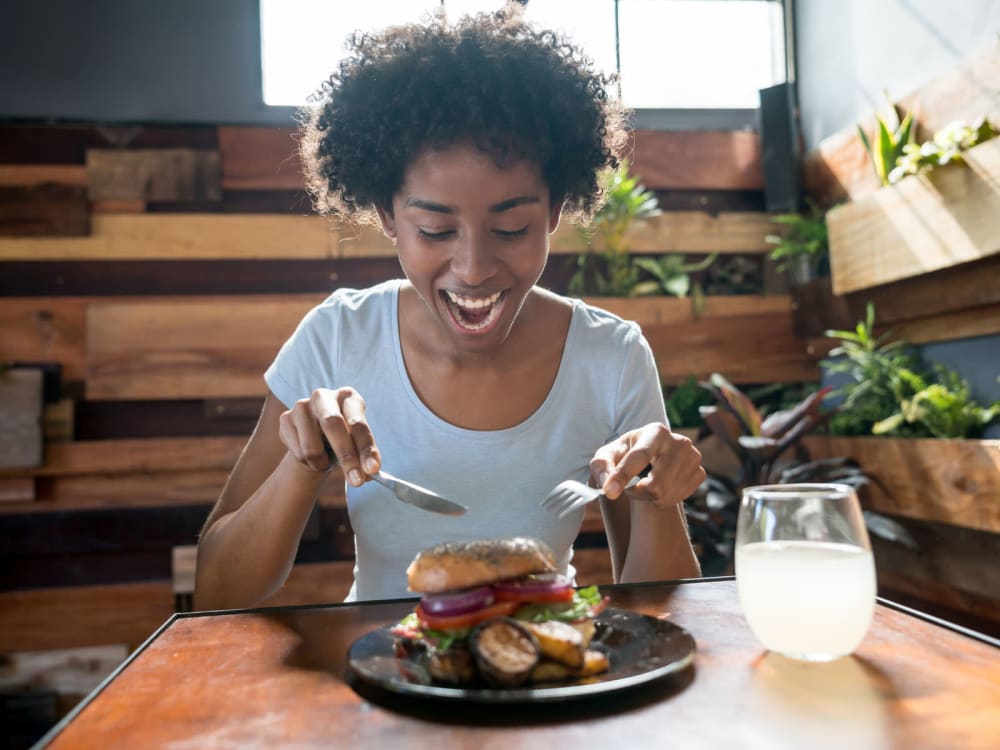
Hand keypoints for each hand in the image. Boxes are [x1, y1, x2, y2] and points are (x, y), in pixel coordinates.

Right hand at [277, 387, 380, 485]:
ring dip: (322, 464)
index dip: (366, 448)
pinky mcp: (285, 419)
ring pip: (311, 447)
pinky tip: (310, 455)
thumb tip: (369, 473)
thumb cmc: (343, 441)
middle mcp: (324, 396)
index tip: (372, 470)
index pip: (359, 424)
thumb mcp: (357, 447)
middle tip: (356, 481)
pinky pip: (298, 452)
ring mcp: (301, 406)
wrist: (316, 440)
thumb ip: (364, 458)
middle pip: (333, 425)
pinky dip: (308, 463)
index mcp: (349, 398)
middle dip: (346, 456)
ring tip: (326, 461)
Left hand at [590, 423, 704, 509]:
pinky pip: (677, 498)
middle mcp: (679, 442)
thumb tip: (608, 487)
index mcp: (656, 431)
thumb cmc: (624, 456)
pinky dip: (663, 499)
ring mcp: (693, 457)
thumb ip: (602, 467)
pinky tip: (658, 487)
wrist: (648, 459)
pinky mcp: (700, 473)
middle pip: (655, 482)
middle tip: (629, 487)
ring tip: (643, 484)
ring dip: (648, 497)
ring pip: (665, 494)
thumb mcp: (607, 456)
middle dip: (636, 491)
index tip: (609, 492)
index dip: (623, 475)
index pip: (640, 456)